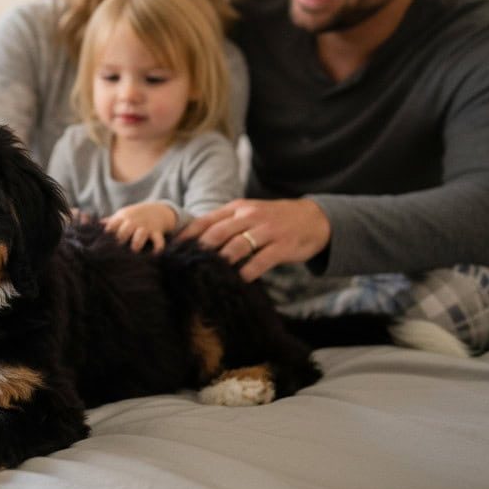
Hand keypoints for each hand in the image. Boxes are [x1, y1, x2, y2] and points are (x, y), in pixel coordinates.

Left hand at [102, 202, 177, 251]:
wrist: (156, 210)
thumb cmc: (132, 217)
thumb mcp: (120, 217)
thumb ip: (107, 223)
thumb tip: (86, 226)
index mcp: (122, 219)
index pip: (112, 225)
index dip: (107, 234)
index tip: (102, 243)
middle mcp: (133, 222)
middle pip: (125, 229)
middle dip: (121, 238)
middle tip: (116, 250)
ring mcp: (145, 227)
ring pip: (141, 234)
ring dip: (137, 242)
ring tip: (134, 250)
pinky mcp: (157, 233)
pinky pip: (158, 241)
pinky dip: (157, 248)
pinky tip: (153, 255)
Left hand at [179, 198, 330, 280]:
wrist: (314, 218)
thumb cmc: (274, 220)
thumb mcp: (249, 214)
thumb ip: (225, 224)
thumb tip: (195, 241)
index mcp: (238, 209)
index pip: (206, 220)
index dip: (189, 235)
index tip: (174, 250)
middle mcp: (250, 216)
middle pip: (218, 232)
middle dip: (201, 249)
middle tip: (187, 266)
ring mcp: (267, 230)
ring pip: (238, 245)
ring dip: (222, 260)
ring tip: (210, 274)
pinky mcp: (283, 245)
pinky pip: (261, 260)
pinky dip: (248, 271)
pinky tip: (240, 280)